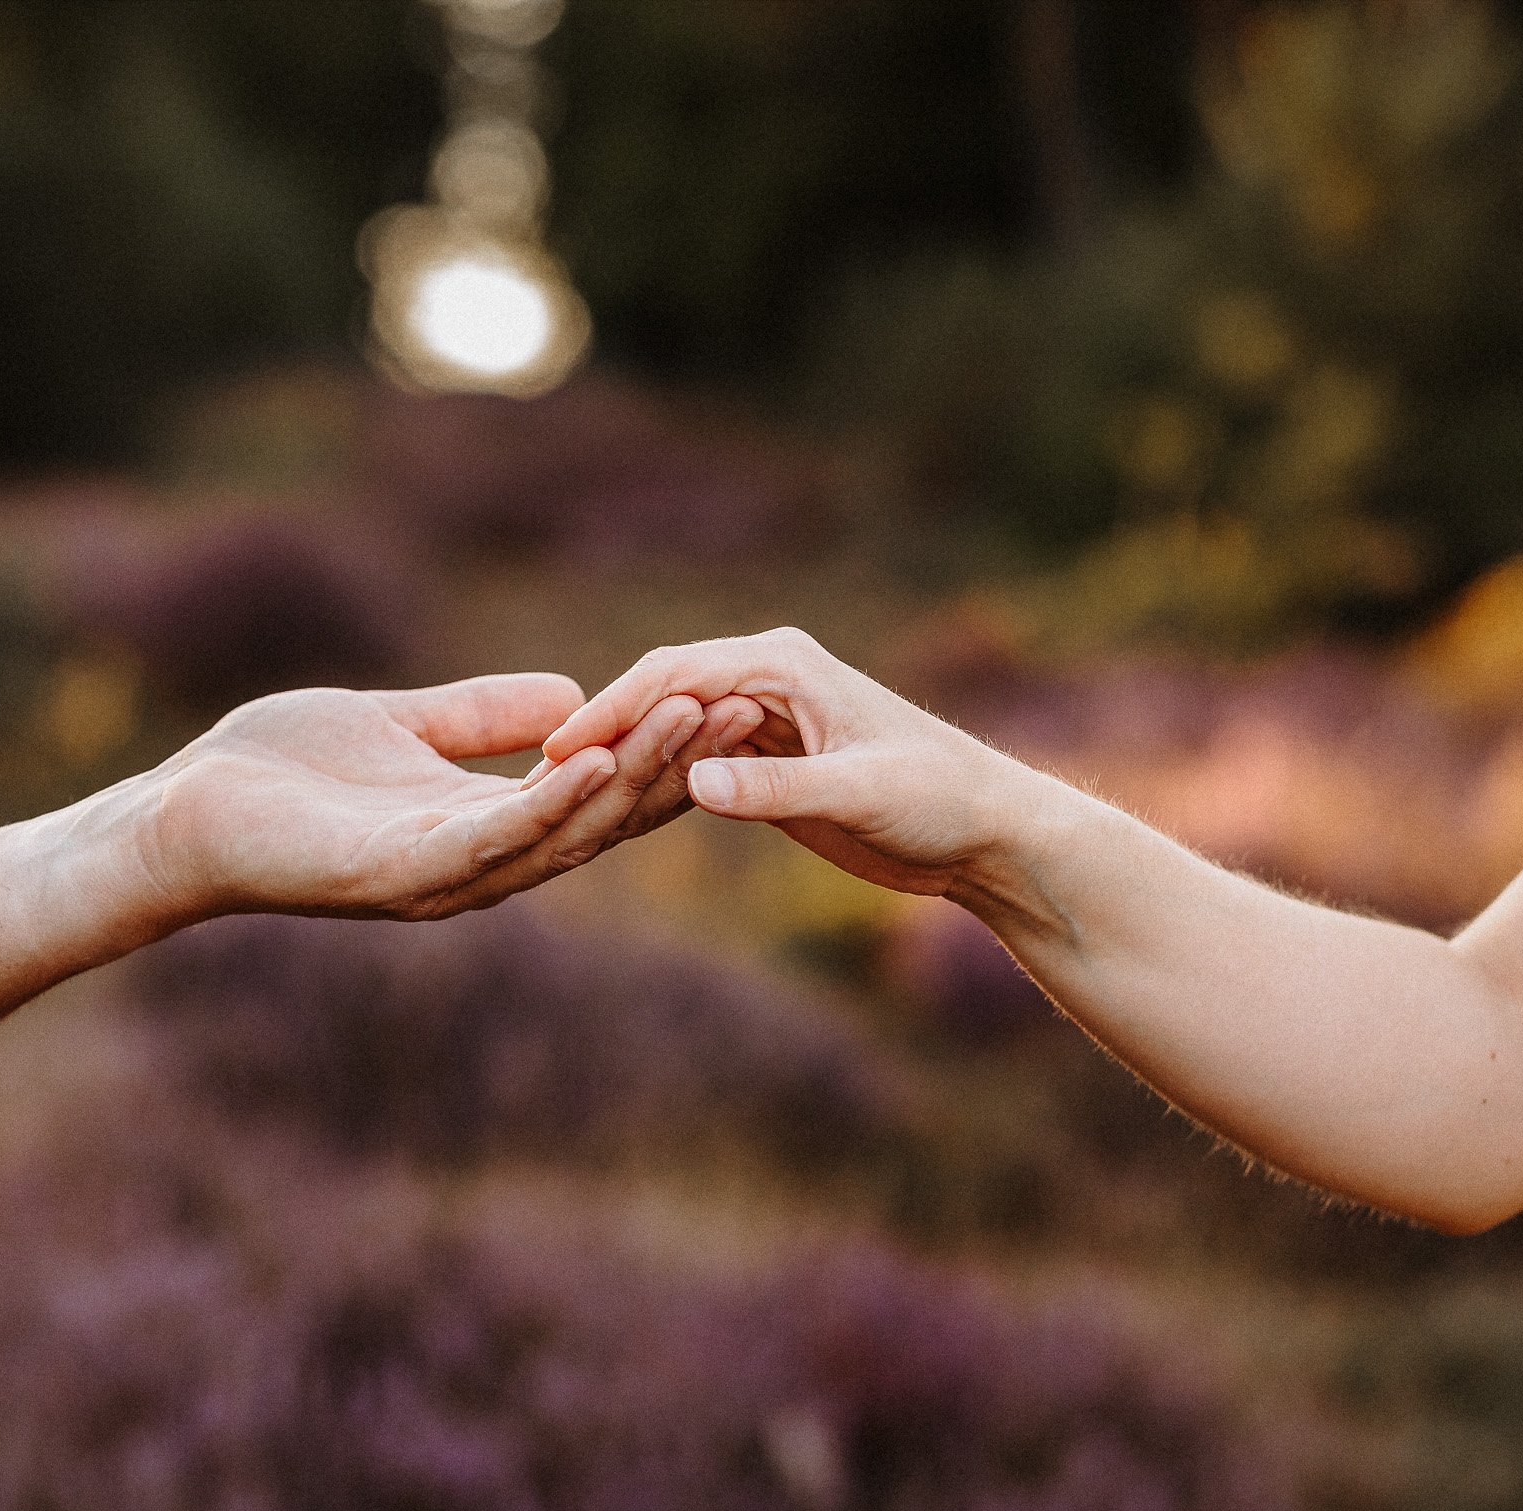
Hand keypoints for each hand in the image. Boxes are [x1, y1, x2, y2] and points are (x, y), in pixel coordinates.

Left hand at [146, 673, 761, 921]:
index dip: (665, 748)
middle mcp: (479, 864)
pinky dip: (548, 801)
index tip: (729, 694)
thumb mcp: (400, 723)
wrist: (183, 817)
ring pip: (563, 827)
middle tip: (747, 705)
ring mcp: (442, 877)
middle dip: (675, 760)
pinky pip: (490, 837)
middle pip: (603, 814)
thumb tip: (569, 695)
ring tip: (694, 715)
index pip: (597, 789)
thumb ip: (480, 714)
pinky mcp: (396, 874)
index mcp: (483, 827)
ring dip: (633, 774)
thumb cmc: (278, 773)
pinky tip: (595, 756)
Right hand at [540, 628, 1028, 896]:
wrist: (987, 832)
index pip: (672, 676)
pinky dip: (649, 780)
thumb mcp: (856, 796)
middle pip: (658, 695)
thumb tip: (694, 783)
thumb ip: (774, 791)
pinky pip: (690, 761)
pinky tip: (607, 810)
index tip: (557, 752)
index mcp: (782, 665)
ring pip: (669, 728)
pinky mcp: (766, 762)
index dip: (610, 712)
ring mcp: (763, 720)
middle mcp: (766, 681)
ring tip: (554, 795)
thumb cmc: (938, 801)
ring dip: (619, 756)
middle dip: (600, 731)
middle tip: (535, 777)